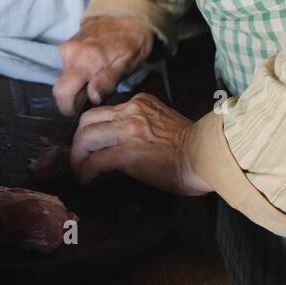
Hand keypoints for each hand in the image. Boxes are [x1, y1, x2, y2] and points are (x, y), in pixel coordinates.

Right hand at [53, 16, 154, 114]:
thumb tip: (93, 97)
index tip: (81, 110)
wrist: (128, 12)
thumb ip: (108, 81)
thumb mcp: (128, 64)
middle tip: (97, 93)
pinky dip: (79, 74)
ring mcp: (67, 48)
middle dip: (75, 96)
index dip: (68, 107)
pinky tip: (95, 68)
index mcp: (86, 59)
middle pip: (62, 87)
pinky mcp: (68, 46)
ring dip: (79, 84)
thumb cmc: (133, 40)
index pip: (62, 92)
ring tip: (99, 77)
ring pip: (65, 78)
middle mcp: (71, 53)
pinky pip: (68, 68)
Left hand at [69, 93, 211, 195]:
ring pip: (85, 139)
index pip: (103, 111)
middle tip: (78, 158)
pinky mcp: (128, 153)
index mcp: (139, 104)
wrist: (208, 156)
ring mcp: (128, 131)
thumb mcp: (163, 123)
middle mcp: (130, 112)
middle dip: (77, 142)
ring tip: (79, 171)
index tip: (88, 144)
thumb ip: (142, 125)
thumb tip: (125, 142)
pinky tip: (87, 180)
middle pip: (86, 121)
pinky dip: (86, 172)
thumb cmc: (193, 147)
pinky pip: (95, 161)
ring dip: (77, 158)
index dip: (90, 129)